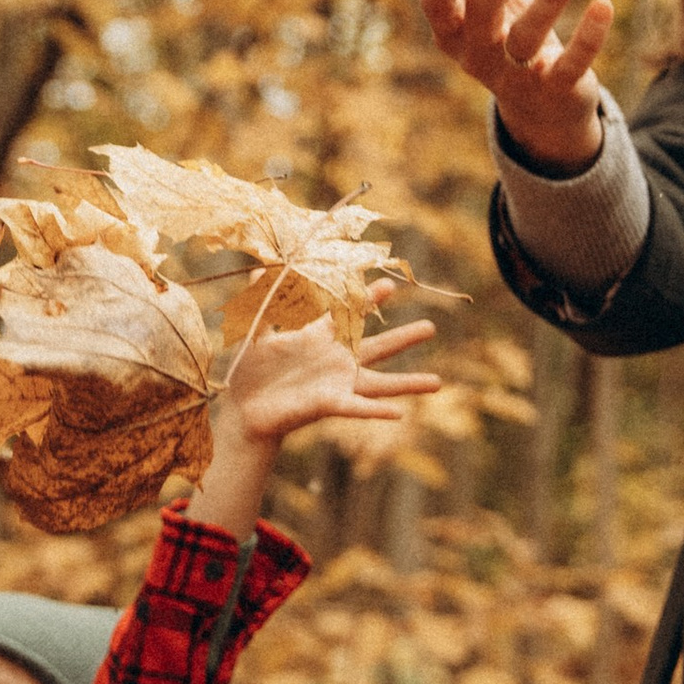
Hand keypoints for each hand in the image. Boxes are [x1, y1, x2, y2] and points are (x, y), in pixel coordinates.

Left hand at [191, 292, 439, 537]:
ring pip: (381, 384)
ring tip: (438, 382)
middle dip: (404, 338)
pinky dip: (378, 412)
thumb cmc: (252, 371)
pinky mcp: (330, 405)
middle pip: (378, 347)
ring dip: (409, 383)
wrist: (245, 409)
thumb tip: (259, 268)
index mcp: (321, 339)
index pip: (351, 315)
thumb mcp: (256, 332)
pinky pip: (358, 409)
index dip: (369, 300)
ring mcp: (337, 385)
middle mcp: (337, 362)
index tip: (390, 285)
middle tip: (433, 327)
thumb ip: (263, 302)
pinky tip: (400, 414)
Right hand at [420, 0, 613, 173]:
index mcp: (453, 32)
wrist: (540, 110)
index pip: (437, 2)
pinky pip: (570, 65)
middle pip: (482, 11)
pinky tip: (603, 5)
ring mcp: (514, 78)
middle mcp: (476, 57)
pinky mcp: (554, 92)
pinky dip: (587, 38)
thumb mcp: (494, 3)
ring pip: (527, 36)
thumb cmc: (508, 39)